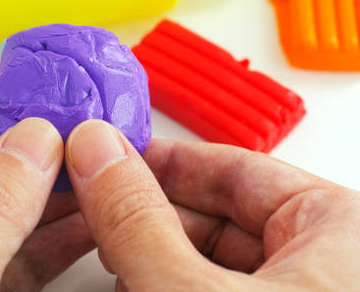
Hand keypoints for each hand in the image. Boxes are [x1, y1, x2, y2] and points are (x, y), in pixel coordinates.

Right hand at [65, 120, 359, 290]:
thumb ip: (137, 220)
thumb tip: (96, 152)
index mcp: (343, 230)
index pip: (236, 168)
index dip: (162, 162)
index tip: (109, 159)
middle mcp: (332, 265)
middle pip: (219, 215)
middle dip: (149, 218)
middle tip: (96, 212)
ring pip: (212, 261)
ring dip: (153, 258)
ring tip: (113, 263)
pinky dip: (171, 288)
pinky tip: (136, 290)